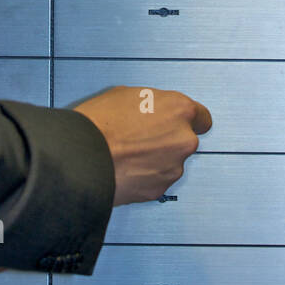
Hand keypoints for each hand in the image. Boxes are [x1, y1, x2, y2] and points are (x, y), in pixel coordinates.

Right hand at [70, 85, 211, 205]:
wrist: (82, 156)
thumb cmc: (100, 122)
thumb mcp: (127, 95)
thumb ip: (153, 104)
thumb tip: (155, 111)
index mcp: (180, 110)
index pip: (202, 118)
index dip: (188, 122)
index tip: (179, 125)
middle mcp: (184, 139)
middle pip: (185, 141)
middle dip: (168, 141)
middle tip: (142, 139)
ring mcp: (174, 167)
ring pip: (171, 162)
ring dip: (156, 160)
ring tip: (128, 155)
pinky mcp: (160, 189)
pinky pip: (157, 180)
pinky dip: (145, 176)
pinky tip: (126, 169)